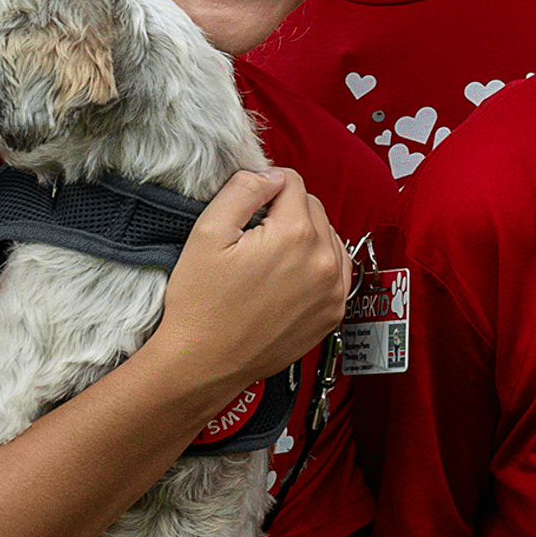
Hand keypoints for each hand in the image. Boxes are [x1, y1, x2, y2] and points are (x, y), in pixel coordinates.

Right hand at [149, 169, 350, 405]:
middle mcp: (324, 260)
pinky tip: (285, 278)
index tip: (247, 209)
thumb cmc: (201, 301)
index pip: (291, 182)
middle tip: (252, 238)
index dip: (264, 188)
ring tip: (267, 260)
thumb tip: (270, 174)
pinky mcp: (334, 313)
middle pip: (312, 208)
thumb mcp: (208, 232)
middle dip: (285, 212)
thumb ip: (243, 190)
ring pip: (327, 237)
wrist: (204, 362)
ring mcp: (334, 289)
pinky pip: (335, 271)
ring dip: (304, 237)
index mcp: (296, 234)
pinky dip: (315, 266)